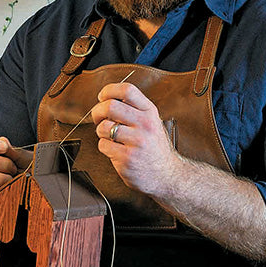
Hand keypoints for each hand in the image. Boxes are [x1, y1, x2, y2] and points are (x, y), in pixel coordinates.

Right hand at [0, 136, 30, 239]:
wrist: (39, 197)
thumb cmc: (31, 175)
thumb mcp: (25, 160)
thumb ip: (13, 151)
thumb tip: (2, 141)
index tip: (4, 147)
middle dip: (4, 163)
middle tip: (15, 169)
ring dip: (5, 179)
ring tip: (15, 182)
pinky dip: (3, 194)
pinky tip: (13, 192)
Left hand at [91, 83, 181, 197]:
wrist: (167, 176)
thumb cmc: (155, 149)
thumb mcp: (152, 123)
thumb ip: (134, 110)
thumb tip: (107, 99)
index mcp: (150, 112)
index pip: (127, 90)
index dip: (109, 90)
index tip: (102, 97)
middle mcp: (145, 125)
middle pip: (110, 106)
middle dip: (98, 111)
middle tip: (98, 118)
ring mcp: (136, 142)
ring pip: (103, 127)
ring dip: (101, 132)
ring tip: (110, 137)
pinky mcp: (127, 158)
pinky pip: (103, 145)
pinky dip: (104, 147)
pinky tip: (115, 150)